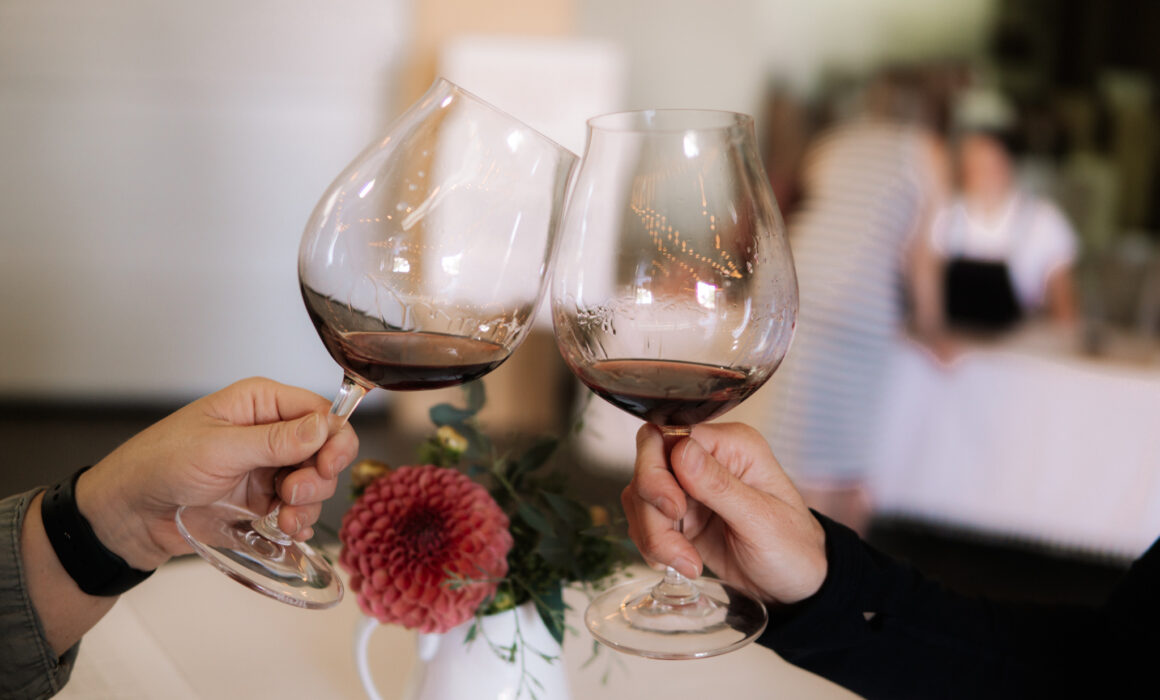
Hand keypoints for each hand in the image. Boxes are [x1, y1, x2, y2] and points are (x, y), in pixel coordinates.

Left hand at [74, 377, 358, 569]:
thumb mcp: (219, 449)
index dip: (333, 439)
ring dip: (309, 504)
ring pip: (316, 483)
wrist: (129, 514)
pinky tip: (286, 530)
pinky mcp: (264, 500)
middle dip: (318, 476)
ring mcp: (269, 468)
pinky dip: (300, 522)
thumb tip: (323, 427)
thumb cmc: (159, 465)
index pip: (321, 412)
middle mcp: (271, 432)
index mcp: (261, 404)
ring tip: (284, 519)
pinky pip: (299, 509)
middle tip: (292, 494)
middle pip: (326, 450)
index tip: (326, 466)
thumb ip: (275, 441)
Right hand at [623, 422, 826, 604]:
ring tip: (689, 564)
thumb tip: (680, 450)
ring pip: (640, 497)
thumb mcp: (761, 521)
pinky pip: (644, 520)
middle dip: (652, 510)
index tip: (676, 511)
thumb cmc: (794, 548)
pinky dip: (653, 546)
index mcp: (731, 446)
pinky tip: (683, 563)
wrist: (796, 586)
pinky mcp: (679, 515)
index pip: (668, 436)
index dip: (658, 472)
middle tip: (678, 547)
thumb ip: (720, 485)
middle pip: (647, 465)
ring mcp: (688, 487)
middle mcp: (706, 459)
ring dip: (654, 536)